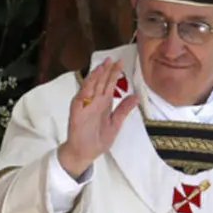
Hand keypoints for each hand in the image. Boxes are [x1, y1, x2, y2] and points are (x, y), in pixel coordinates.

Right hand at [58, 58, 138, 177]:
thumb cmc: (99, 138)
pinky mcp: (76, 114)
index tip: (120, 62)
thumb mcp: (116, 123)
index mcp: (104, 103)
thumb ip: (124, 109)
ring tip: (100, 68)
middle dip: (105, 71)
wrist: (86, 153)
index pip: (109, 85)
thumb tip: (135, 96)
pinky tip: (89, 86)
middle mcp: (94, 102)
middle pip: (100, 83)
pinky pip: (79, 101)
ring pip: (88, 89)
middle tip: (110, 59)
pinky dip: (83, 93)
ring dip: (93, 78)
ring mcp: (85, 107)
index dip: (114, 74)